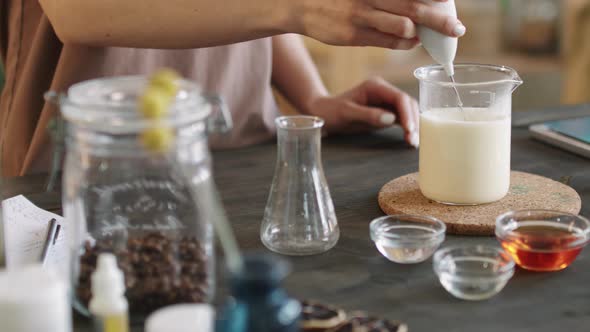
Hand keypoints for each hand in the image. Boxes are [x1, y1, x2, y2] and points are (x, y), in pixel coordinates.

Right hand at [293, 0, 464, 49]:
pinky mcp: (354, 34)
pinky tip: (411, 40)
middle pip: (415, 6)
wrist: (303, 4)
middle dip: (440, 20)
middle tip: (458, 29)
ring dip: (420, 32)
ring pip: (403, 25)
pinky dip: (404, 42)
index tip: (451, 1)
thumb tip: (418, 12)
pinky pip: (388, 41)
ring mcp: (362, 14)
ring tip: (427, 36)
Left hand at [305, 77, 419, 147]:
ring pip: (407, 112)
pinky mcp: (386, 112)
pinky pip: (401, 119)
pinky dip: (407, 128)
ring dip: (412, 126)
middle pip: (407, 104)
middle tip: (413, 140)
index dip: (407, 113)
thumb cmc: (331, 111)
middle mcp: (384, 91)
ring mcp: (386, 101)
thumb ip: (368, 115)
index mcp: (376, 86)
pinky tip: (409, 139)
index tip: (409, 129)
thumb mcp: (347, 113)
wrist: (323, 114)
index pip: (399, 98)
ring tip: (413, 142)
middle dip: (413, 121)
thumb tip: (391, 119)